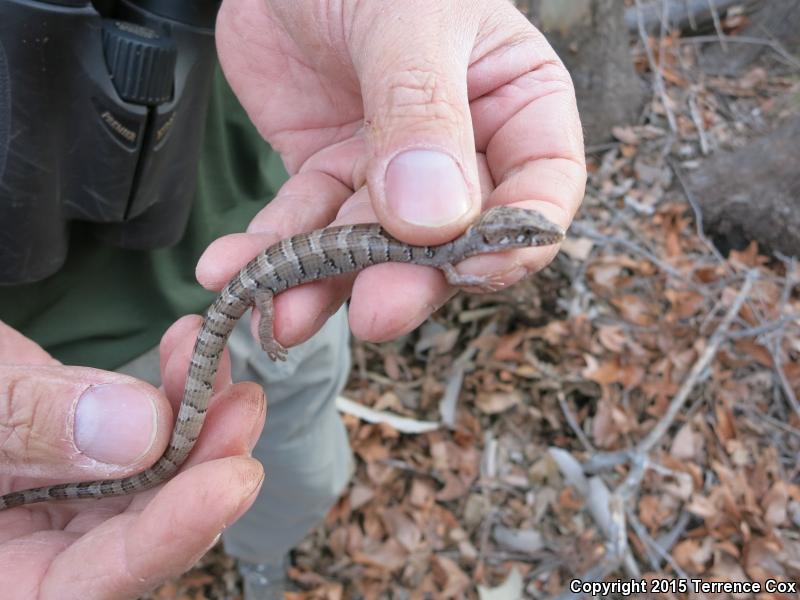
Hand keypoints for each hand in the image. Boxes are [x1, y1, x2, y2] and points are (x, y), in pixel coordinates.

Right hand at [0, 319, 265, 598]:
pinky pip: (127, 444)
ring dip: (192, 427)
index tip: (233, 479)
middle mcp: (21, 558)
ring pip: (141, 489)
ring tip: (219, 366)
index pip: (84, 587)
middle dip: (198, 473)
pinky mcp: (62, 463)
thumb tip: (141, 432)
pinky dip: (160, 400)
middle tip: (242, 406)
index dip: (165, 539)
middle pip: (131, 539)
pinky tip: (183, 352)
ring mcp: (44, 512)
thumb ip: (20, 424)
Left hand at [202, 0, 584, 347]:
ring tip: (279, 312)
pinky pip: (301, 225)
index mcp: (515, 104)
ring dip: (326, 283)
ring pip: (369, 247)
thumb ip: (423, 111)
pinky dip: (267, 252)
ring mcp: (390, 169)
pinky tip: (231, 270)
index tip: (471, 268)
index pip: (542, 190)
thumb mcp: (408, 16)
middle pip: (452, 240)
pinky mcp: (325, 174)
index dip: (516, 241)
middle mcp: (460, 149)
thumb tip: (436, 220)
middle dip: (408, 279)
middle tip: (374, 313)